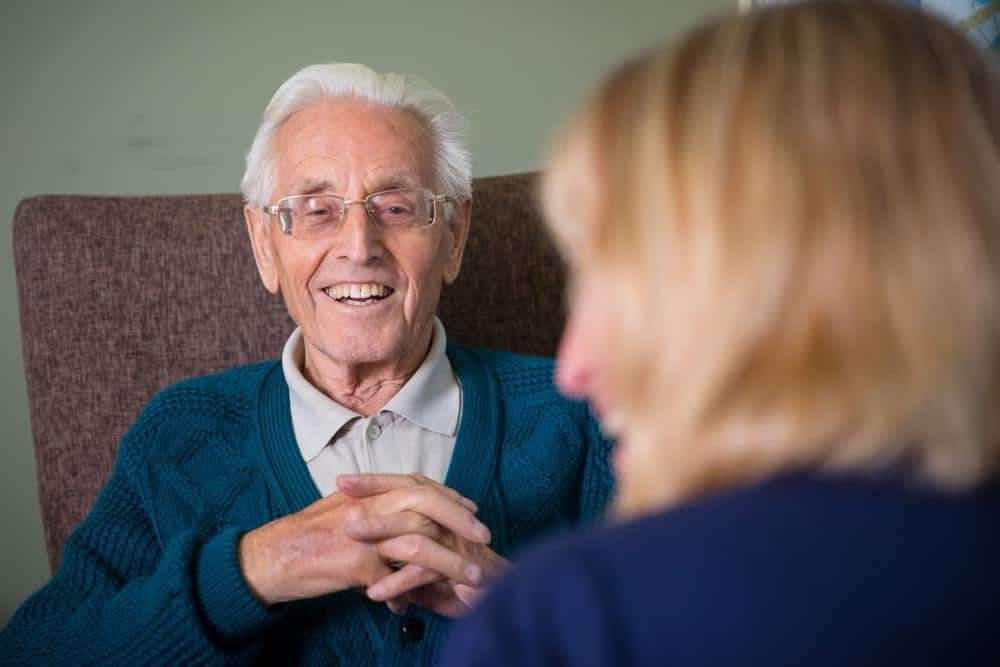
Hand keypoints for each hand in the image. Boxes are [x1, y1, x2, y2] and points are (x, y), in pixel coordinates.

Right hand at [238, 474, 488, 606]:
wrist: (271, 556)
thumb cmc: (308, 536)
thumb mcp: (346, 512)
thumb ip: (378, 515)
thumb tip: (407, 520)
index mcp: (370, 493)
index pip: (419, 486)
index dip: (449, 498)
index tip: (472, 510)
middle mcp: (369, 506)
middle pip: (426, 503)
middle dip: (459, 519)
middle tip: (484, 535)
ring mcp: (363, 534)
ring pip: (418, 543)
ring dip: (449, 562)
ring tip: (472, 578)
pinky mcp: (355, 563)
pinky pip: (390, 582)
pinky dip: (402, 595)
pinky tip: (406, 607)